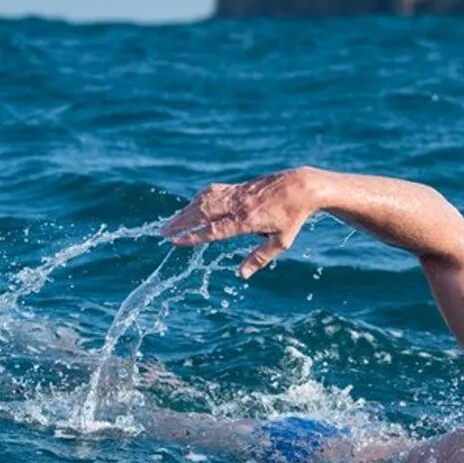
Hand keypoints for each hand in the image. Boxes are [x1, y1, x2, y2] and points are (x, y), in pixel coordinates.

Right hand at [161, 168, 321, 277]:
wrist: (301, 187)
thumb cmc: (293, 217)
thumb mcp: (281, 243)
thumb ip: (260, 259)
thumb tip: (241, 275)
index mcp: (248, 220)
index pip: (215, 230)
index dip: (194, 236)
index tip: (176, 241)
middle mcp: (239, 205)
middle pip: (203, 213)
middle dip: (180, 222)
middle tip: (162, 232)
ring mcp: (237, 194)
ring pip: (205, 200)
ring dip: (185, 210)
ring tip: (170, 221)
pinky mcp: (238, 187)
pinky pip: (213, 191)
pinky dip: (198, 198)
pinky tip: (191, 206)